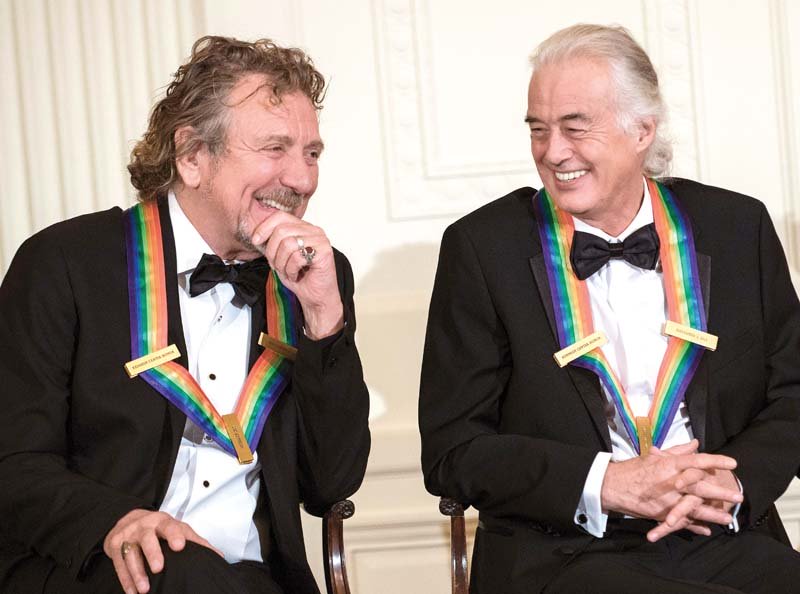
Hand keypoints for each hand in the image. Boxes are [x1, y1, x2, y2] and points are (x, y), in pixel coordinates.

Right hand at [103, 509, 221, 593]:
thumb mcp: (177, 528)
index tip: (179, 546)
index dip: (174, 535)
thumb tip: (218, 556)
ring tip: (144, 589)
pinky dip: (125, 580)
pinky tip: (132, 592)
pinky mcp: (114, 547)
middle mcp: (143, 527)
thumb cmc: (159, 528)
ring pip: (131, 554)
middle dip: (152, 552)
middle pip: (147, 538)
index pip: (169, 526)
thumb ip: (196, 541)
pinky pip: (119, 564)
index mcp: (162, 522)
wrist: (127, 518)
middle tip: (159, 568)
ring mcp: (127, 536)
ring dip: (137, 573)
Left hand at [251, 212, 342, 338]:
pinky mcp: (325, 252)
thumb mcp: (280, 257)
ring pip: (288, 244)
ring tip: (288, 272)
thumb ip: (273, 243)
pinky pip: (297, 257)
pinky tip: (296, 275)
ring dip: (282, 263)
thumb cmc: (300, 277)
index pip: (280, 216)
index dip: (264, 227)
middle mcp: (314, 230)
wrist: (316, 297)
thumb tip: (257, 236)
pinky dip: (291, 270)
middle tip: (276, 265)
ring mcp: (320, 240)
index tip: (256, 241)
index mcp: (303, 228)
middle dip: (272, 251)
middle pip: (281, 230)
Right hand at [600, 440, 741, 535]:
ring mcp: (666, 500)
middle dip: (720, 491)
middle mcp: (669, 482)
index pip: (696, 460)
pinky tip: (706, 530)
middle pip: (700, 487)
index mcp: (668, 465)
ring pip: (694, 508)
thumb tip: (696, 444)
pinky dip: (694, 526)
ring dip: (712, 514)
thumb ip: (677, 451)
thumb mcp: (654, 457)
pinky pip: (682, 521)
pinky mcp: (661, 513)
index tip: (732, 463)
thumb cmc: (633, 469)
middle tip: (738, 495)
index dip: (715, 461)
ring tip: (728, 518)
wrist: (612, 487)